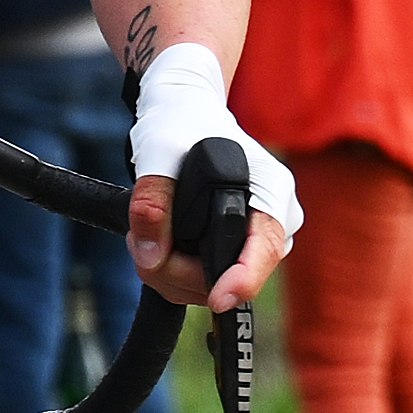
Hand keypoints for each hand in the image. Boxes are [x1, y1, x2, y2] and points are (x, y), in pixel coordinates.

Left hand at [122, 47, 299, 312]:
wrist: (186, 114)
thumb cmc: (179, 125)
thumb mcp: (157, 153)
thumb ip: (150, 203)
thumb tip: (150, 256)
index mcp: (270, 191)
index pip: (265, 247)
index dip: (243, 279)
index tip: (219, 299)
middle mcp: (273, 221)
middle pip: (229, 276)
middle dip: (175, 268)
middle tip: (139, 238)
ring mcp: (255, 240)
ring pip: (208, 286)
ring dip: (166, 271)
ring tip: (144, 233)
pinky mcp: (233, 252)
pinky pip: (199, 281)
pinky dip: (169, 270)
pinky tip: (154, 241)